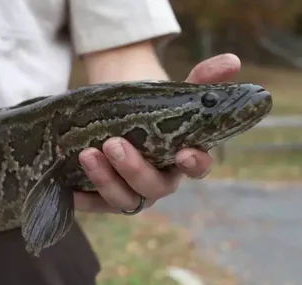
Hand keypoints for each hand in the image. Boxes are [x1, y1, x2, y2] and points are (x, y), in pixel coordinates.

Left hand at [74, 53, 241, 213]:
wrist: (115, 121)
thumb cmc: (149, 113)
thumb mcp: (171, 94)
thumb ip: (199, 80)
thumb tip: (231, 61)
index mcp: (181, 159)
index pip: (196, 168)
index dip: (194, 165)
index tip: (185, 154)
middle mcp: (158, 182)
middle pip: (153, 187)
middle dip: (133, 169)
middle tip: (112, 144)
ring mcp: (131, 193)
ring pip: (124, 200)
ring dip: (106, 181)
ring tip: (86, 154)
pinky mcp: (105, 199)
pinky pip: (95, 206)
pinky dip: (84, 200)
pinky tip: (70, 188)